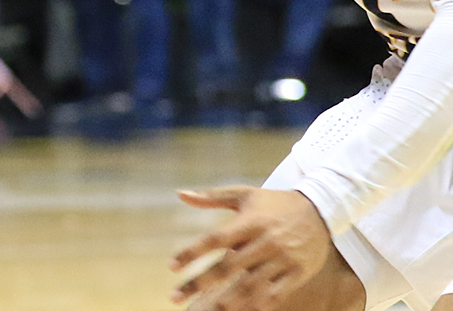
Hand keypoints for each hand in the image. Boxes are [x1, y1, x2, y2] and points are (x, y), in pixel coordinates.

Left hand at [171, 187, 333, 310]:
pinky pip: (276, 295)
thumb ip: (212, 196)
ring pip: (252, 286)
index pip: (215, 239)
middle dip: (201, 282)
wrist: (321, 210)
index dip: (192, 252)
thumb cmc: (274, 203)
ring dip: (228, 300)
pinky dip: (258, 305)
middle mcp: (265, 242)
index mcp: (250, 222)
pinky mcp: (298, 273)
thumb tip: (180, 194)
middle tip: (175, 296)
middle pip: (229, 267)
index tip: (172, 266)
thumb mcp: (245, 194)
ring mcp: (283, 259)